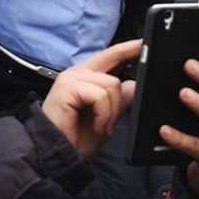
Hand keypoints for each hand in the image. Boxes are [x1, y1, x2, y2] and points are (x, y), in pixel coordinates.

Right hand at [41, 39, 141, 158]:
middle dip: (125, 82)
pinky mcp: (68, 87)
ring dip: (112, 111)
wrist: (55, 154)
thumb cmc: (74, 138)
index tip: (144, 44)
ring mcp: (72, 78)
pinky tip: (98, 126)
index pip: (112, 55)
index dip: (129, 48)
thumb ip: (119, 102)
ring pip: (112, 83)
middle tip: (117, 113)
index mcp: (87, 77)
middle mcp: (79, 73)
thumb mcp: (106, 119)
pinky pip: (100, 96)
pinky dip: (104, 115)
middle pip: (114, 59)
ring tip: (103, 127)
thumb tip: (133, 87)